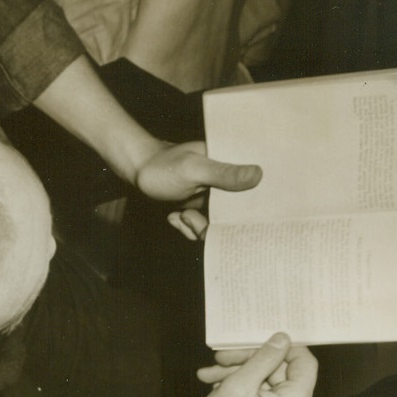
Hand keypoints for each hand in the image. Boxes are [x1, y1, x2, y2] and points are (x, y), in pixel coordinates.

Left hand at [135, 141, 260, 239]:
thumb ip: (225, 174)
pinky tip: (175, 215)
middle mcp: (228, 185)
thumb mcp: (194, 169)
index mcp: (234, 167)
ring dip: (197, 227)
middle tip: (191, 217)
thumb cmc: (163, 166)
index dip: (252, 209)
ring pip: (218, 227)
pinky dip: (188, 228)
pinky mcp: (201, 211)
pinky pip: (203, 230)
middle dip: (216, 225)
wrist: (137, 173)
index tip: (235, 220)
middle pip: (238, 217)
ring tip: (182, 215)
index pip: (257, 190)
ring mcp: (214, 200)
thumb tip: (259, 175)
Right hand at [186, 333, 316, 396]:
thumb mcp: (239, 386)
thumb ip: (264, 359)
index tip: (254, 342)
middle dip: (247, 362)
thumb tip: (282, 339)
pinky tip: (218, 388)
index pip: (304, 361)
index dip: (280, 347)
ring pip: (267, 383)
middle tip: (219, 360)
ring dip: (239, 375)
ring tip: (209, 377)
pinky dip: (243, 390)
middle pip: (280, 371)